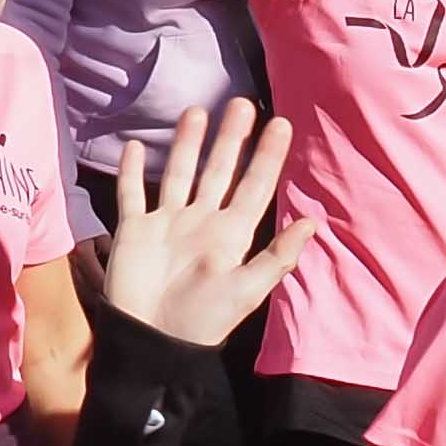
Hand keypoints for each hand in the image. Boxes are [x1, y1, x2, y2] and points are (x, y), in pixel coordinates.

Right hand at [95, 104, 315, 348]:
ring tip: (197, 111)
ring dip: (187, 144)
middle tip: (241, 104)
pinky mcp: (135, 230)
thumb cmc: (202, 321)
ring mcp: (167, 223)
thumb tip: (312, 222)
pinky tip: (137, 146)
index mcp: (230, 234)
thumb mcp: (247, 291)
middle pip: (218, 170)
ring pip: (179, 173)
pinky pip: (133, 194)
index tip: (281, 124)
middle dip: (230, 139)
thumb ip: (277, 256)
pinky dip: (133, 171)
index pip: (254, 186)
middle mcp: (201, 222)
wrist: (152, 341)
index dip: (268, 156)